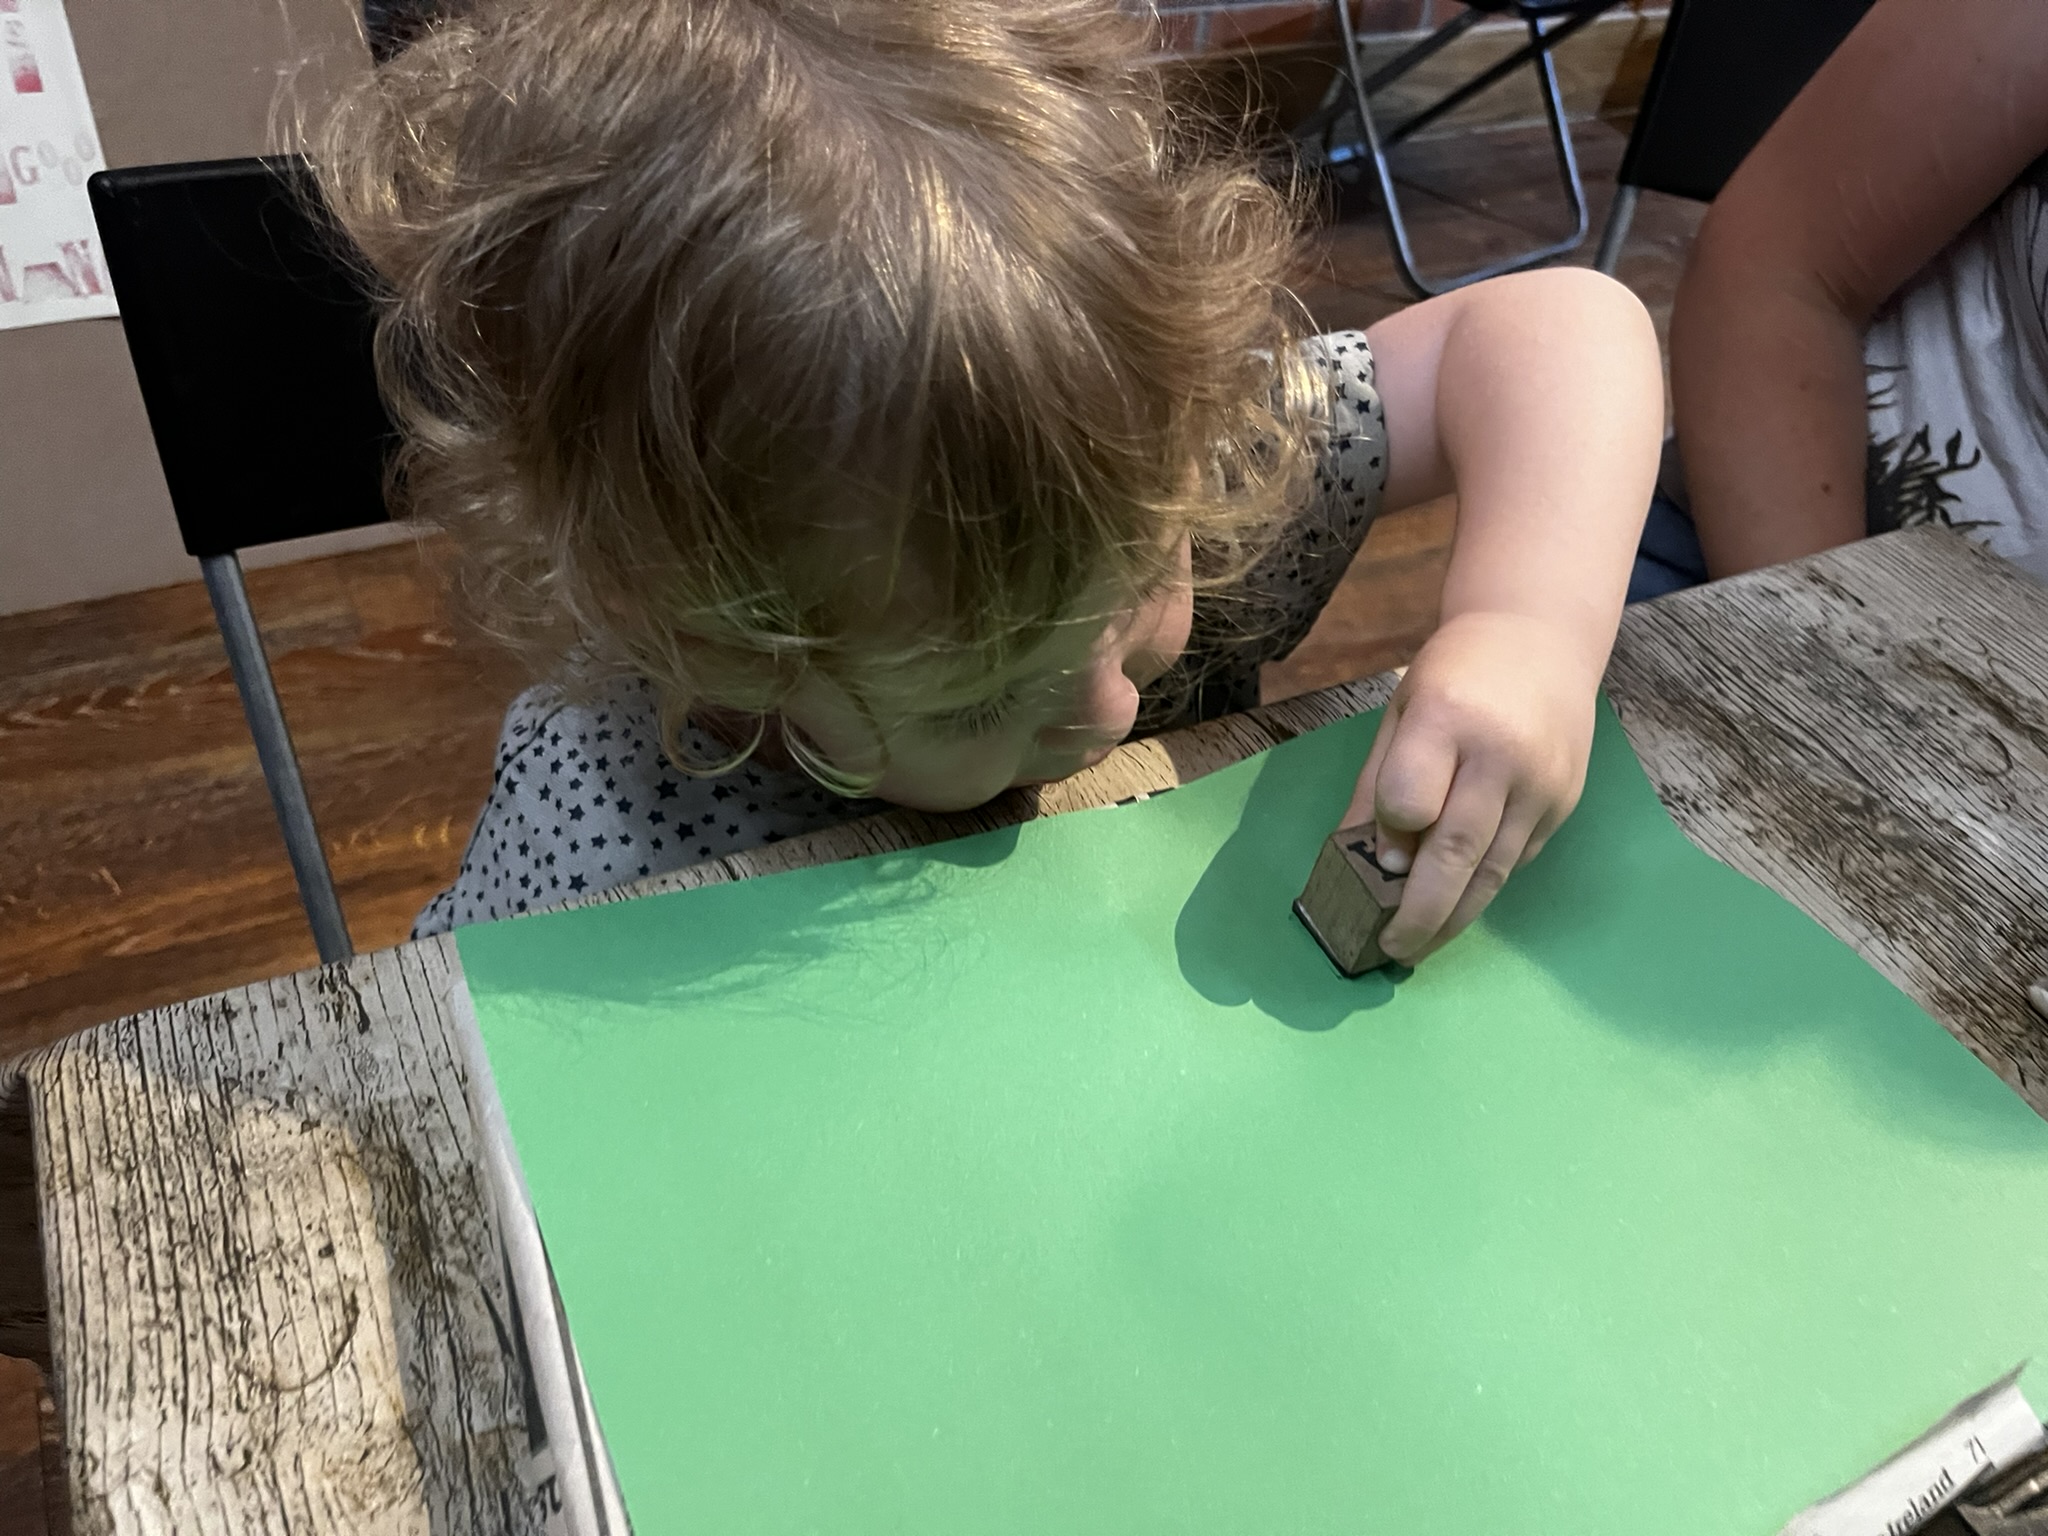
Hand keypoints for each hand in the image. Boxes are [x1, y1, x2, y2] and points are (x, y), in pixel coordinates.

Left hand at [1343, 611, 1601, 963]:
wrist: (1541, 639)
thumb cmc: (1456, 674)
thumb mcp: (1400, 712)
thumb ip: (1376, 784)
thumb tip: (1357, 859)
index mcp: (1448, 717)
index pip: (1409, 800)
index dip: (1390, 836)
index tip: (1380, 857)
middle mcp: (1501, 753)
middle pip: (1456, 851)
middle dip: (1421, 912)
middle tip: (1393, 949)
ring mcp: (1542, 781)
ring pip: (1494, 870)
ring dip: (1455, 916)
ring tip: (1421, 944)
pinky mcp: (1565, 803)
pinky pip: (1518, 859)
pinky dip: (1485, 884)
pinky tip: (1460, 899)